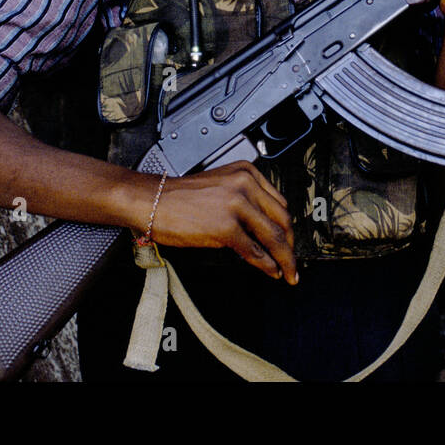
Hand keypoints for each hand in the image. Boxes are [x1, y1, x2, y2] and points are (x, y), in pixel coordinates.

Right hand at [146, 161, 298, 283]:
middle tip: (293, 262)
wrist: (150, 200)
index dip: (288, 227)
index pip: (279, 203)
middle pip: (281, 219)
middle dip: (291, 245)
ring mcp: (236, 205)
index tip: (290, 241)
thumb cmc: (179, 197)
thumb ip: (244, 201)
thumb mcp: (220, 187)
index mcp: (246, 172)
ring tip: (288, 272)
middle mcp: (245, 184)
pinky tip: (271, 271)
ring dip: (284, 259)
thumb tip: (263, 229)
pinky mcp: (226, 226)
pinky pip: (254, 250)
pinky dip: (266, 264)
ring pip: (272, 236)